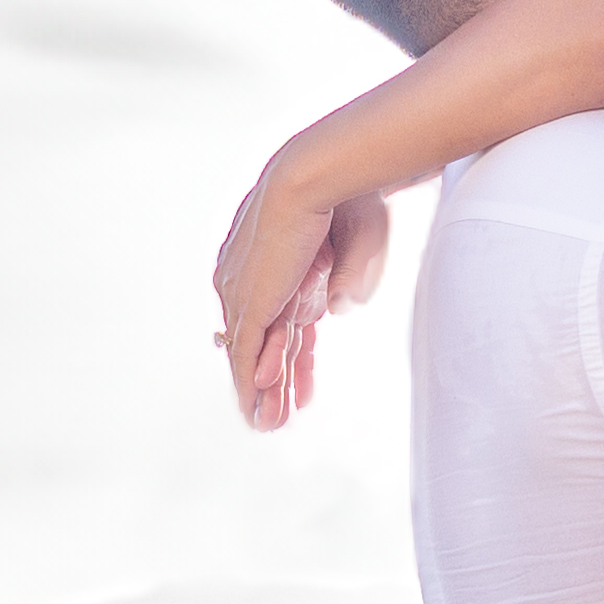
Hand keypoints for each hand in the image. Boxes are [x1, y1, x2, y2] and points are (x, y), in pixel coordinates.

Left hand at [215, 182, 386, 430]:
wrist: (321, 178)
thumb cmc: (349, 198)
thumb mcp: (356, 248)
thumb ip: (345, 282)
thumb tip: (336, 309)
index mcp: (285, 263)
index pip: (283, 320)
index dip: (294, 355)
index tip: (302, 385)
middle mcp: (260, 279)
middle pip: (264, 342)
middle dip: (274, 382)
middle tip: (277, 416)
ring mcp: (250, 292)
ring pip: (252, 355)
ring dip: (263, 393)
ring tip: (267, 425)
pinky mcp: (249, 303)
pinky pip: (247, 354)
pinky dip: (251, 384)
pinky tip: (256, 410)